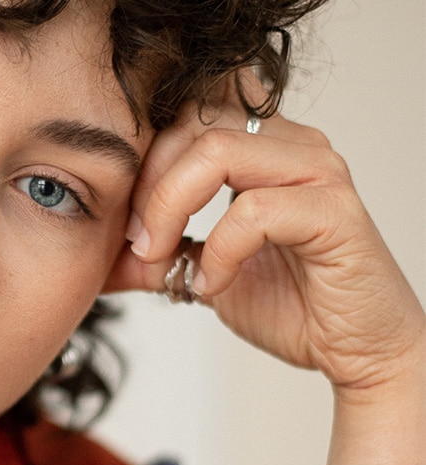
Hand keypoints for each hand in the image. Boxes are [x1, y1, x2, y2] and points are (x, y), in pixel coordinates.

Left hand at [106, 74, 424, 392]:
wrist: (357, 351)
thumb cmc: (290, 303)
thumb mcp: (205, 267)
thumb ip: (163, 247)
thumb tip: (108, 249)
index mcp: (262, 144)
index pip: (185, 112)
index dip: (142, 158)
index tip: (124, 218)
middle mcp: (292, 144)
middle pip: (192, 121)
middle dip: (148, 181)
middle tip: (135, 238)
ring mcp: (318, 171)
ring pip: (218, 150)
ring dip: (171, 206)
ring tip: (161, 254)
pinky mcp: (334, 211)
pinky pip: (254, 210)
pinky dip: (218, 250)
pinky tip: (212, 283)